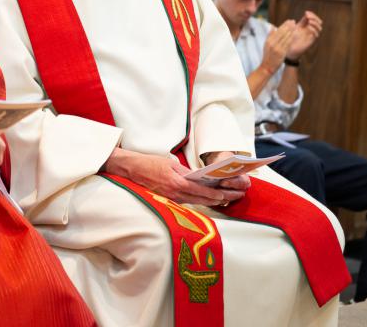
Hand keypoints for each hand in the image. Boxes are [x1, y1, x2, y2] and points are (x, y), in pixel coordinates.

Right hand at [104, 148, 248, 205]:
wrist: (132, 170)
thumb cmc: (150, 163)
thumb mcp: (171, 163)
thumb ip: (186, 172)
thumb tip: (201, 177)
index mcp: (178, 183)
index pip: (202, 191)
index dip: (217, 194)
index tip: (229, 194)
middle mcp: (176, 194)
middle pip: (203, 199)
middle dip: (221, 199)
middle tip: (235, 197)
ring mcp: (172, 198)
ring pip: (197, 202)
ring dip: (213, 201)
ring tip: (227, 199)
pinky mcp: (169, 200)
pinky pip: (188, 202)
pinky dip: (201, 201)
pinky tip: (209, 199)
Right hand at [260, 20, 295, 73]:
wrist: (267, 67)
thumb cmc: (267, 55)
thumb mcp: (266, 45)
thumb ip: (270, 36)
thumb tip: (273, 27)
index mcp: (269, 41)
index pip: (277, 30)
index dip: (284, 25)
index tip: (289, 21)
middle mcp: (272, 43)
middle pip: (282, 32)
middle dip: (288, 26)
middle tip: (293, 21)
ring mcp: (277, 48)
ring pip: (285, 37)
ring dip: (291, 31)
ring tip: (295, 26)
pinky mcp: (282, 53)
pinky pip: (288, 44)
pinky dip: (291, 38)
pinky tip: (295, 34)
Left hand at [286, 11, 321, 59]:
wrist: (289, 49)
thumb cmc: (291, 38)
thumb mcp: (296, 27)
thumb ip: (302, 21)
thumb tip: (306, 13)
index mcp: (307, 26)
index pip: (314, 18)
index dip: (312, 14)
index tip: (306, 12)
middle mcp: (311, 30)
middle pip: (319, 22)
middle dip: (315, 18)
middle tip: (308, 16)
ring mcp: (311, 36)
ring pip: (319, 28)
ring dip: (315, 23)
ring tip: (309, 21)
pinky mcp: (311, 41)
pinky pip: (316, 35)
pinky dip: (313, 30)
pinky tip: (308, 28)